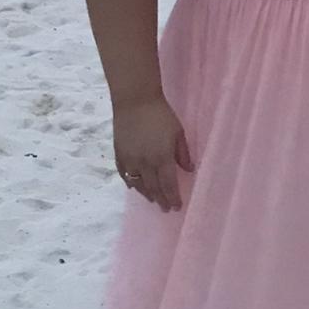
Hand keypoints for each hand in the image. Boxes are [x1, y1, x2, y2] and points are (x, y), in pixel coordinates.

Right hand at [113, 95, 193, 209]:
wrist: (135, 100)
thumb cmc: (160, 114)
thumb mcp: (178, 132)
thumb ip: (183, 153)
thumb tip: (190, 170)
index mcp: (162, 158)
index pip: (168, 185)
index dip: (173, 197)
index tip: (177, 207)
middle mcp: (145, 163)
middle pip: (153, 188)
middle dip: (161, 200)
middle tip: (166, 209)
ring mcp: (130, 159)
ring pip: (138, 184)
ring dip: (146, 194)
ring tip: (152, 200)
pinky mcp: (119, 154)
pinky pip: (124, 174)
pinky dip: (130, 182)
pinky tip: (134, 187)